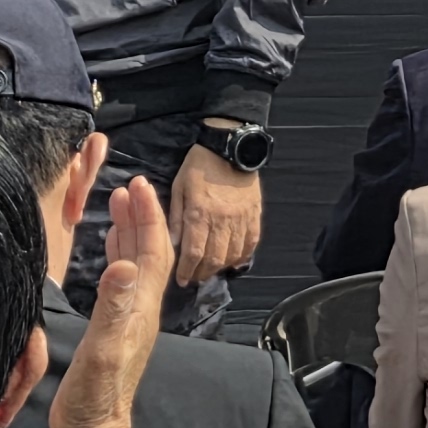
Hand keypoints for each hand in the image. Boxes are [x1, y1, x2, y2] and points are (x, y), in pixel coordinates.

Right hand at [55, 176, 171, 427]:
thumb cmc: (96, 398)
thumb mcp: (103, 349)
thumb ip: (113, 307)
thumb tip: (125, 266)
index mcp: (140, 311)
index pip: (153, 253)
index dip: (148, 218)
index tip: (139, 186)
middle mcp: (139, 312)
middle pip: (148, 254)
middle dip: (142, 217)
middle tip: (130, 186)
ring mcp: (127, 320)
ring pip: (135, 266)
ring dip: (130, 234)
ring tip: (118, 206)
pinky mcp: (113, 329)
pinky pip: (120, 283)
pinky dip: (116, 259)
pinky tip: (110, 254)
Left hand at [165, 142, 259, 288]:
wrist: (230, 147)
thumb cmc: (198, 167)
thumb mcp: (179, 187)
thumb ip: (177, 217)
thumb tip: (173, 243)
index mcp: (200, 215)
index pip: (193, 253)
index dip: (187, 270)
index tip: (181, 280)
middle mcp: (222, 222)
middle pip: (214, 259)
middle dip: (203, 273)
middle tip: (195, 277)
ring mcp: (241, 220)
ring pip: (233, 255)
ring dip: (221, 268)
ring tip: (211, 270)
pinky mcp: (255, 216)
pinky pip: (251, 244)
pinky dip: (241, 257)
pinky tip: (233, 260)